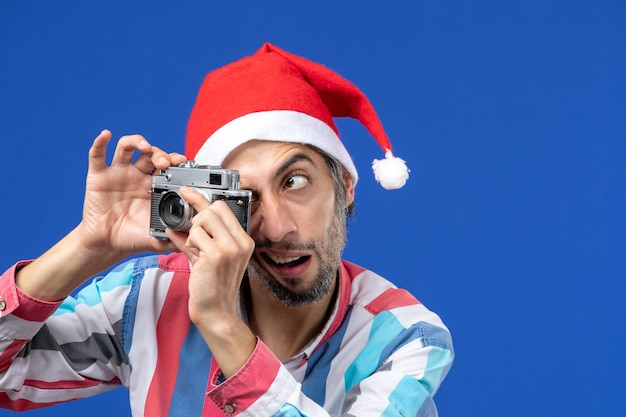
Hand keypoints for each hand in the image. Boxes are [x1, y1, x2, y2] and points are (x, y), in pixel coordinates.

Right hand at [76, 130, 186, 261]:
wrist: (107, 245)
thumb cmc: (133, 238)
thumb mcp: (159, 237)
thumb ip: (176, 236)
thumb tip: (195, 239)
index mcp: (153, 186)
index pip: (167, 166)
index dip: (175, 161)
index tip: (183, 162)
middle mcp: (137, 176)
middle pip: (150, 153)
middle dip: (161, 154)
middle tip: (166, 163)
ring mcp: (118, 174)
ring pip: (127, 147)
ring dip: (138, 142)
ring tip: (146, 147)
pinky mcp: (98, 176)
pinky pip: (97, 155)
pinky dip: (100, 142)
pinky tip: (106, 135)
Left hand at [167, 187, 256, 377]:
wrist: (216, 312)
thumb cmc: (212, 288)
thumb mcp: (207, 258)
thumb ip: (195, 240)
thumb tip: (176, 226)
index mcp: (244, 241)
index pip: (224, 208)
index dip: (203, 200)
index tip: (188, 192)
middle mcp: (240, 242)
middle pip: (213, 209)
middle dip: (198, 219)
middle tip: (194, 236)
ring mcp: (230, 248)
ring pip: (202, 219)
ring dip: (193, 234)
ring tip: (197, 251)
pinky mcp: (216, 254)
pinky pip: (194, 235)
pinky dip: (188, 244)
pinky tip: (194, 257)